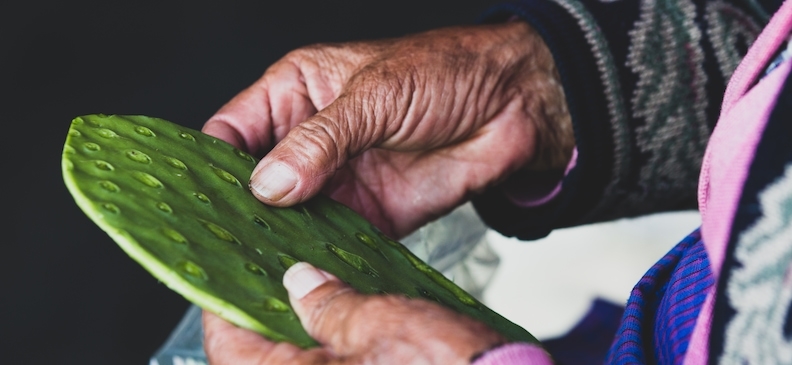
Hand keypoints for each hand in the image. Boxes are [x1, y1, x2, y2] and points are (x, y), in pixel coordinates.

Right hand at [203, 21, 571, 237]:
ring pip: (289, 217)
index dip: (211, 162)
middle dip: (240, 209)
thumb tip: (268, 184)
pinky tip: (304, 268)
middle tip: (223, 238)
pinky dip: (318, 256)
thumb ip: (320, 141)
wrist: (512, 106)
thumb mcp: (373, 95)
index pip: (232, 130)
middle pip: (255, 182)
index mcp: (297, 92)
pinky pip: (331, 240)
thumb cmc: (444, 73)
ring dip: (277, 239)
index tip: (196, 195)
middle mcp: (310, 140)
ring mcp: (337, 179)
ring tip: (258, 260)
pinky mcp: (369, 213)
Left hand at [203, 262, 505, 363]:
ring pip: (295, 360)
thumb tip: (299, 284)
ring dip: (300, 323)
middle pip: (258, 351)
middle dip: (266, 307)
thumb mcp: (380, 323)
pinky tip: (342, 311)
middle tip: (273, 265)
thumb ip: (327, 302)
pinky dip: (327, 344)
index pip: (227, 339)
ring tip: (309, 280)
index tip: (230, 262)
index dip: (226, 295)